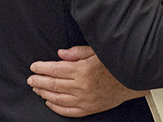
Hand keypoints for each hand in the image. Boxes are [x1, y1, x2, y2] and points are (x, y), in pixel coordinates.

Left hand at [27, 46, 148, 116]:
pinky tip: (49, 102)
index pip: (56, 69)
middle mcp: (82, 86)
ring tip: (36, 88)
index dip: (42, 68)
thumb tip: (59, 54)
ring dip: (44, 93)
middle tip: (30, 78)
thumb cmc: (115, 62)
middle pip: (54, 84)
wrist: (132, 79)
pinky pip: (68, 111)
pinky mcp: (89, 109)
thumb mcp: (97, 51)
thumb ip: (77, 52)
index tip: (34, 66)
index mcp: (83, 69)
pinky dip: (56, 107)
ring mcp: (85, 100)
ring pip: (58, 98)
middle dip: (39, 81)